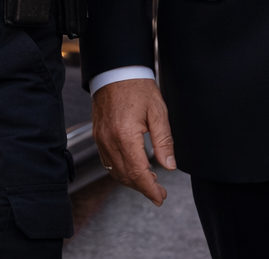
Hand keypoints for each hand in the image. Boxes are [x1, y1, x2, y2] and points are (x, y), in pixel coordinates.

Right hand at [92, 78, 175, 204]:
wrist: (116, 71)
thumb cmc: (138, 88)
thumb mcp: (158, 112)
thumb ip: (164, 141)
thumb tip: (169, 166)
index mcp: (125, 135)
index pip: (138, 172)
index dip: (150, 189)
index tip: (160, 198)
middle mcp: (109, 141)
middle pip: (125, 176)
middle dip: (143, 188)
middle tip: (159, 193)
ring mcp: (101, 139)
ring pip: (115, 171)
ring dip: (132, 181)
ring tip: (150, 182)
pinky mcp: (98, 136)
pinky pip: (108, 162)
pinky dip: (121, 171)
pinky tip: (133, 169)